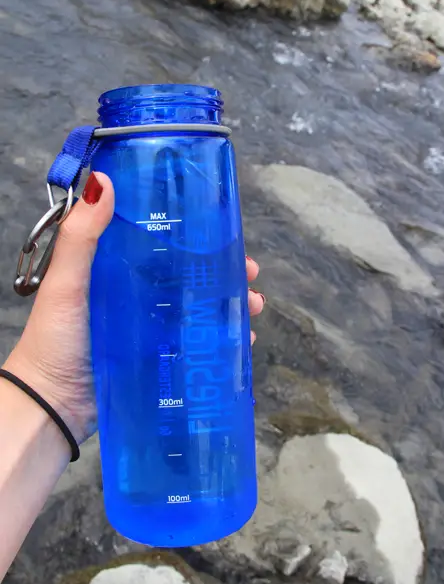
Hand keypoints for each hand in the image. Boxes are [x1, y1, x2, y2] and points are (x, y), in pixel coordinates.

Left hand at [5, 172, 264, 445]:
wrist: (50, 404)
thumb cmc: (55, 339)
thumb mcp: (66, 283)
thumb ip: (81, 236)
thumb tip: (105, 179)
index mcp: (118, 269)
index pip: (165, 244)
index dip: (196, 236)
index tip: (225, 231)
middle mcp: (139, 295)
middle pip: (191, 275)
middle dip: (224, 271)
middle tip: (250, 272)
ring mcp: (152, 328)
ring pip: (200, 308)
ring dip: (230, 304)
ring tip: (252, 306)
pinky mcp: (159, 358)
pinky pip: (196, 343)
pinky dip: (220, 339)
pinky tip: (241, 340)